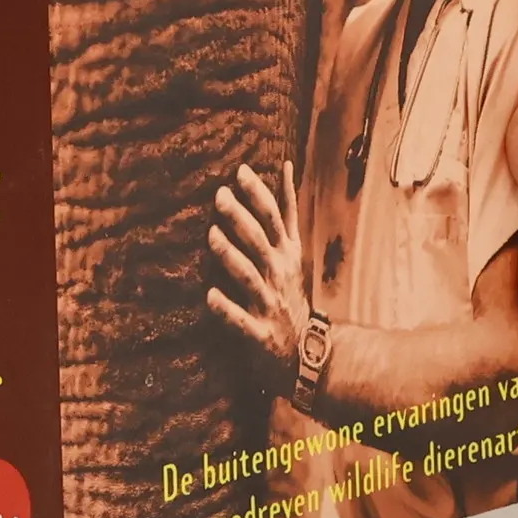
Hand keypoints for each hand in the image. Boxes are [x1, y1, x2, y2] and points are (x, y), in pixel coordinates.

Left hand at [205, 161, 310, 393]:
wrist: (308, 350)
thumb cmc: (291, 291)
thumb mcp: (293, 249)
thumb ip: (287, 210)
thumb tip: (285, 166)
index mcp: (285, 253)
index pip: (274, 217)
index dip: (258, 194)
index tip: (240, 172)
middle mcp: (278, 274)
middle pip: (259, 241)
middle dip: (240, 218)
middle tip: (220, 195)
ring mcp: (269, 302)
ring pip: (249, 276)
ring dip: (231, 256)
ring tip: (212, 237)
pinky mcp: (260, 331)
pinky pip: (241, 320)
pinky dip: (227, 309)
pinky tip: (210, 296)